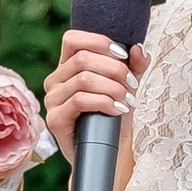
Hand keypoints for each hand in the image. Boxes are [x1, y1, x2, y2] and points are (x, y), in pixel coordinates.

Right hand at [43, 31, 150, 159]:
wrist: (110, 151)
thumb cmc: (114, 115)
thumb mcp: (126, 86)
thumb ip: (134, 66)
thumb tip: (138, 48)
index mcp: (67, 67)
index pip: (72, 39)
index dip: (98, 41)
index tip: (123, 55)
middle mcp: (55, 80)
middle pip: (82, 59)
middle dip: (114, 69)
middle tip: (133, 84)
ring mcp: (53, 100)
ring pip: (83, 79)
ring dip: (112, 87)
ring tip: (128, 100)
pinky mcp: (55, 119)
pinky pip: (79, 100)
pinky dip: (104, 102)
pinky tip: (117, 109)